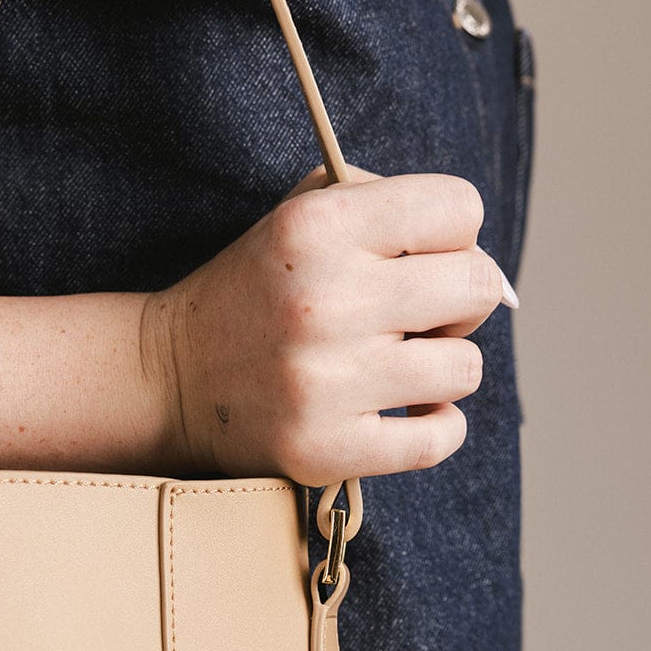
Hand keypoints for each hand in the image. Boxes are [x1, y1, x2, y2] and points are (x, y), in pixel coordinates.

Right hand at [141, 161, 512, 483]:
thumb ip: (383, 202)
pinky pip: (439, 439)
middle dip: (459, 301)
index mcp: (318, 227)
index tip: (419, 259)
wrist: (171, 377)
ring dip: (443, 368)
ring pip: (466, 367)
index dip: (453, 235)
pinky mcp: (325, 448)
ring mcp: (324, 382)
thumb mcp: (301, 213)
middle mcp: (323, 300)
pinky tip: (408, 413)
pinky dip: (437, 427)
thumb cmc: (258, 290)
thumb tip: (476, 246)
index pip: (460, 209)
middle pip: (478, 286)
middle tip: (418, 317)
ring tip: (398, 366)